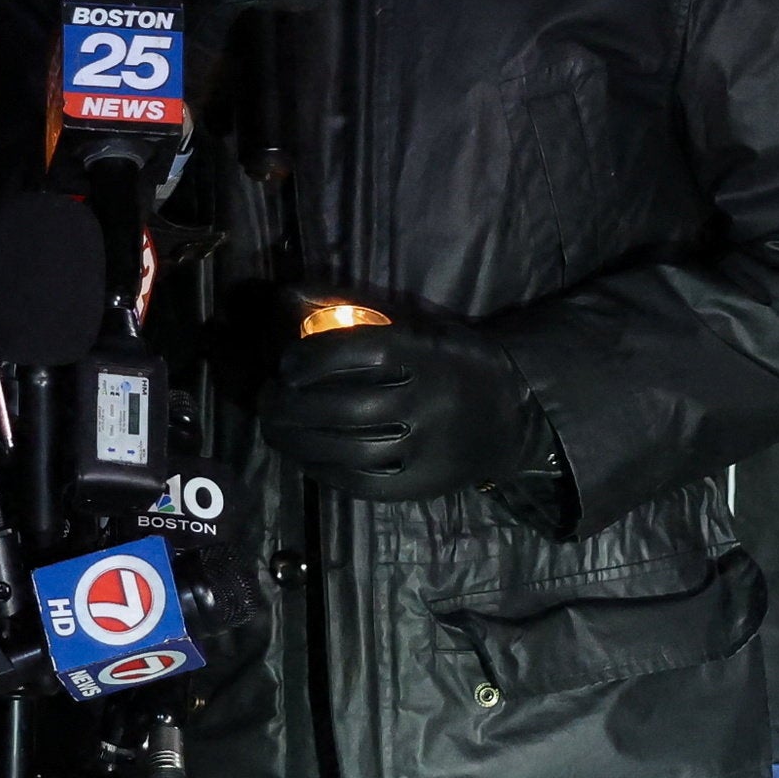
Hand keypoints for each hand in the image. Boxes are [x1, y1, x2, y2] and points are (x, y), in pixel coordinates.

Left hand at [261, 321, 551, 505]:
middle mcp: (428, 400)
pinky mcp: (422, 483)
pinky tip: (305, 458)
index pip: (359, 352)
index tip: (286, 364)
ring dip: (298, 441)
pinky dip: (325, 471)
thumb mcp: (422, 330)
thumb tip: (291, 294)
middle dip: (293, 405)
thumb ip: (366, 318)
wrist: (512, 414)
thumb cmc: (452, 363)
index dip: (312, 358)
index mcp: (427, 355)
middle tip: (267, 400)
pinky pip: (363, 482)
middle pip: (346, 406)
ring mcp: (427, 447)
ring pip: (349, 448)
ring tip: (274, 429)